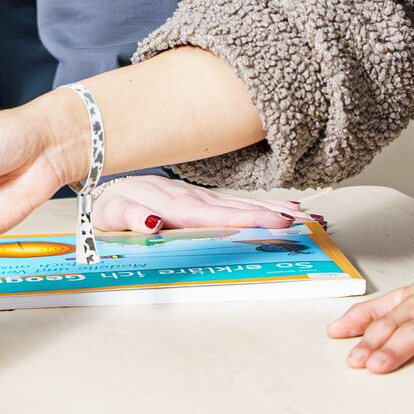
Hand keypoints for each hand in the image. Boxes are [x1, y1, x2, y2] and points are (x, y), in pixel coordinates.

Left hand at [89, 176, 322, 233]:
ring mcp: (199, 196)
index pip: (210, 214)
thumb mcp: (110, 215)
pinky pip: (236, 202)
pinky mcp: (203, 199)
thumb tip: (150, 222)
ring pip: (241, 203)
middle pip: (234, 207)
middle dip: (268, 214)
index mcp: (169, 204)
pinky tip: (285, 207)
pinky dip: (262, 205)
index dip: (241, 219)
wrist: (108, 190)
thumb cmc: (110, 209)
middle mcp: (190, 197)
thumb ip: (127, 218)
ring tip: (304, 216)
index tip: (271, 223)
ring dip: (273, 209)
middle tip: (302, 222)